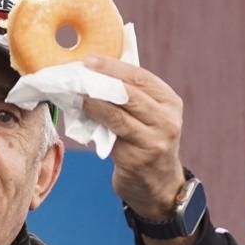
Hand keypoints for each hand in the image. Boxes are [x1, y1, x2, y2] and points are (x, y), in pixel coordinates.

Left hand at [79, 56, 187, 219]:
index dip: (113, 67)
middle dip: (99, 82)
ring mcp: (153, 142)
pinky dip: (92, 125)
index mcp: (170, 102)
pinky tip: (80, 117)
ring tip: (74, 95)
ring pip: (116, 116)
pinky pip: (108, 137)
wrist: (159, 185)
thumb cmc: (148, 141)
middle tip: (76, 75)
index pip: (140, 77)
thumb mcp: (151, 115)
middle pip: (129, 94)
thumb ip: (132, 94)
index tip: (89, 60)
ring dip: (92, 103)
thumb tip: (95, 70)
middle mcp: (166, 121)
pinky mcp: (136, 160)